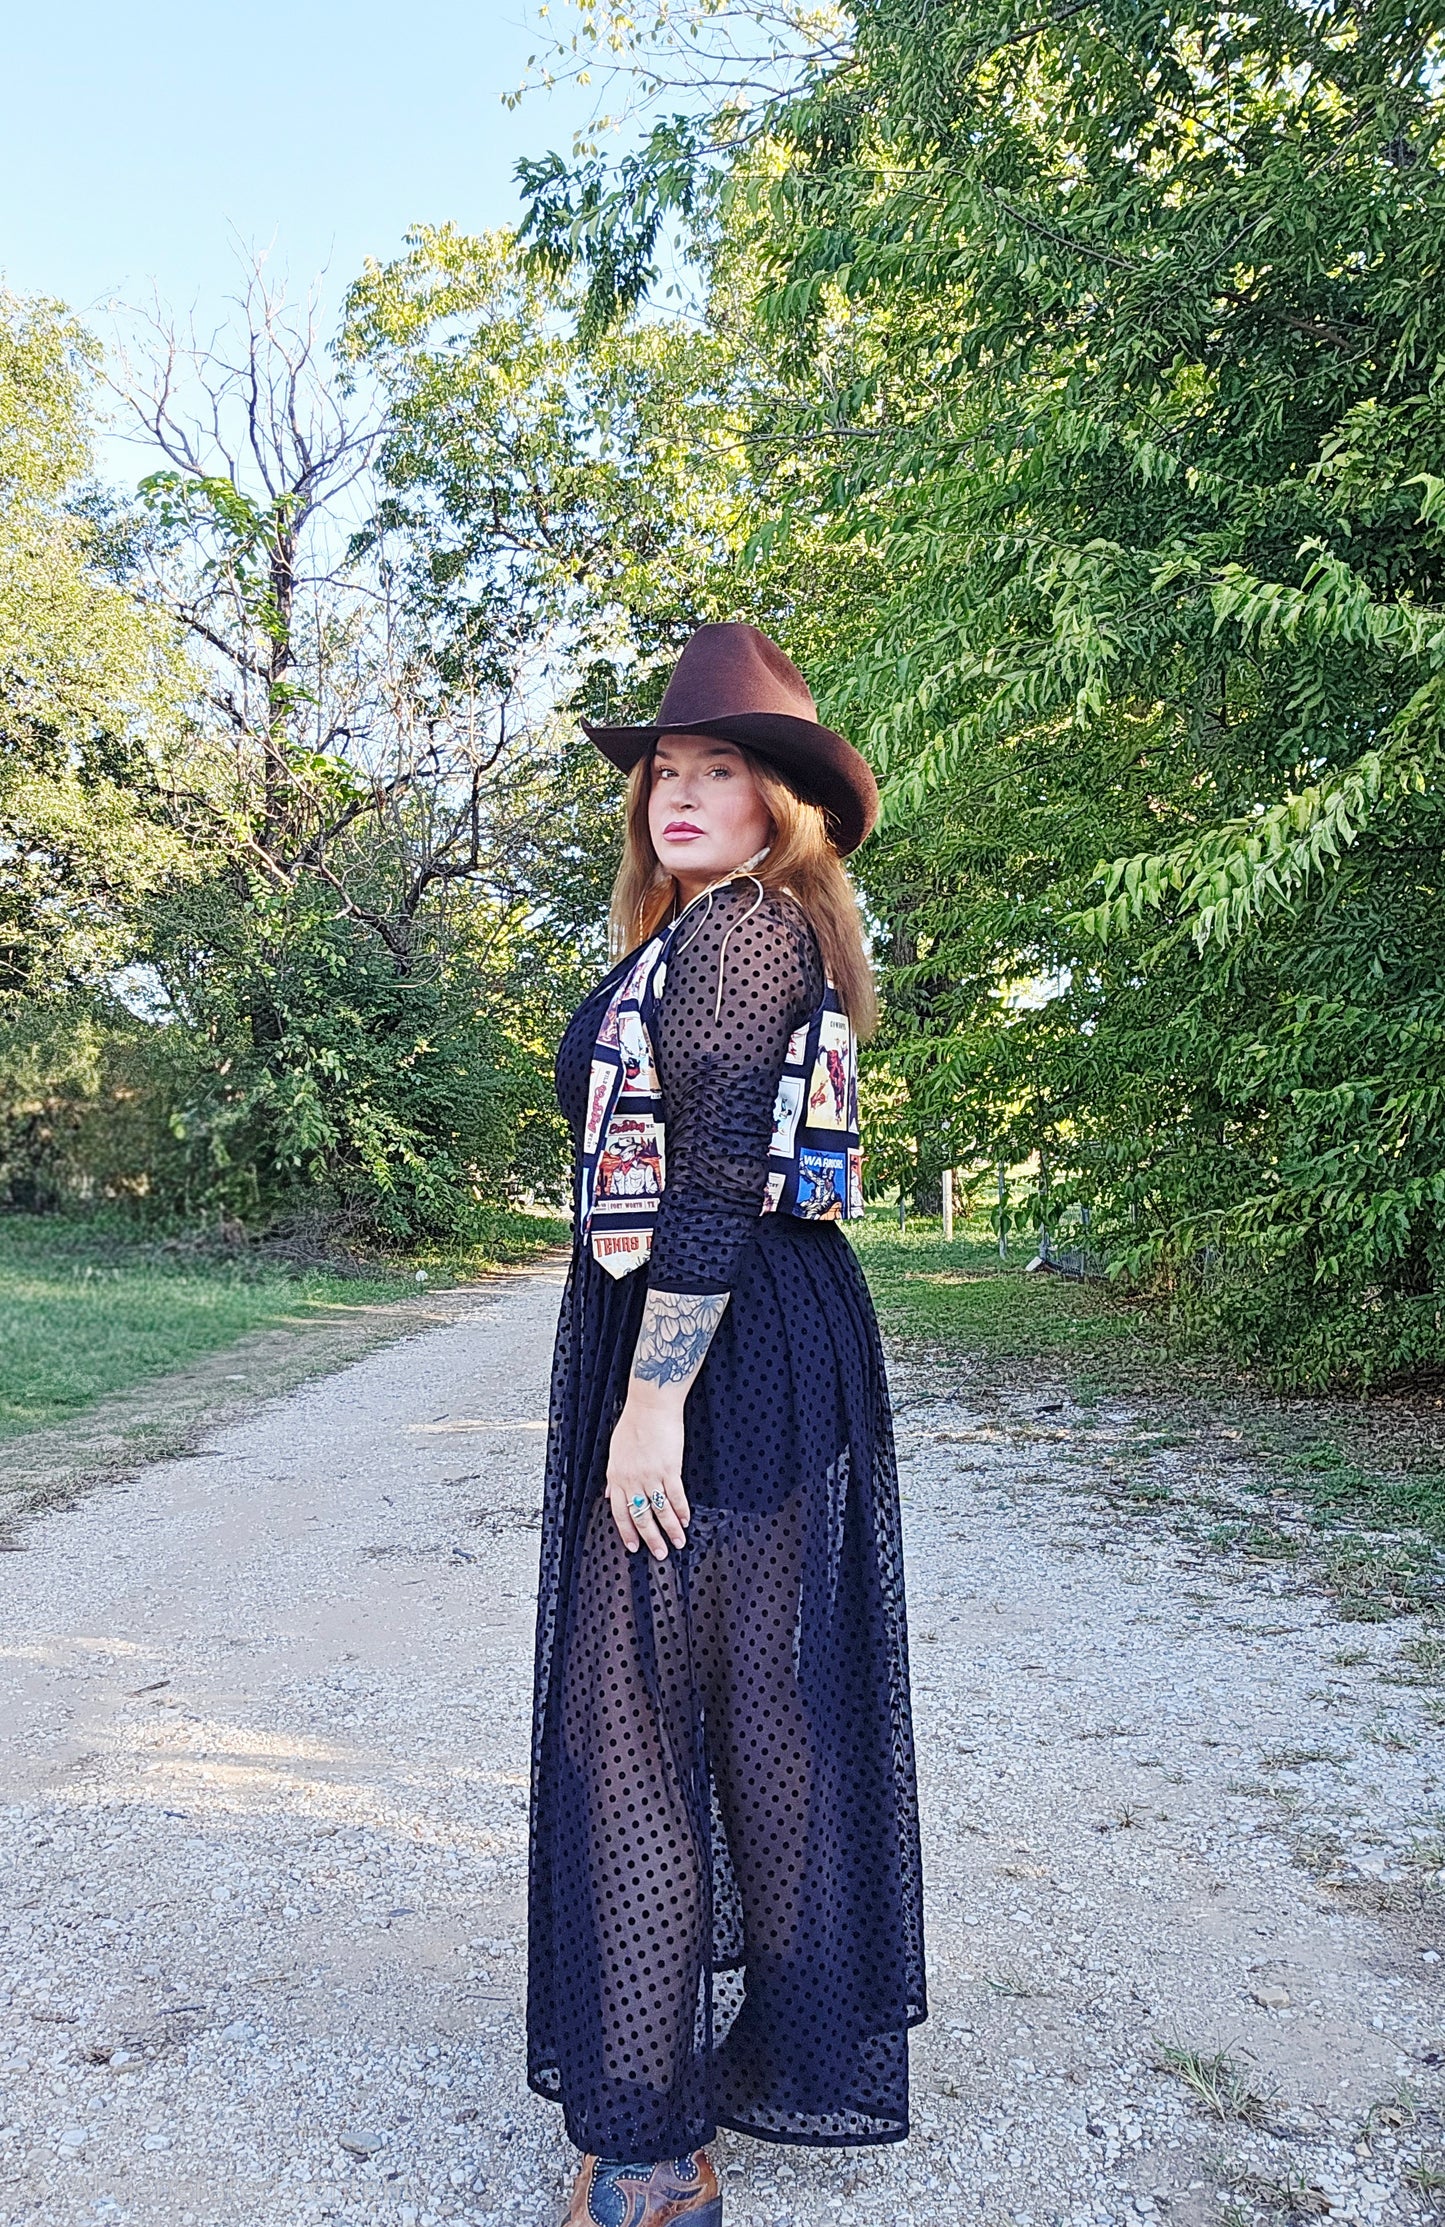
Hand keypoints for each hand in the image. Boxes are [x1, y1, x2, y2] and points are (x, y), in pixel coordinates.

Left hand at [606, 1386, 690, 1559]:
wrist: (650, 1406)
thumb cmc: (633, 1424)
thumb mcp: (615, 1451)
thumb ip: (614, 1476)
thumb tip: (609, 1493)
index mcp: (616, 1476)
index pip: (619, 1512)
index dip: (627, 1532)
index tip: (634, 1546)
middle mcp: (632, 1479)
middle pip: (641, 1517)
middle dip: (651, 1539)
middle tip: (660, 1554)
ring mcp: (651, 1476)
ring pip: (660, 1511)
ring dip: (670, 1530)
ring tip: (678, 1543)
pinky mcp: (670, 1469)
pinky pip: (676, 1496)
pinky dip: (681, 1511)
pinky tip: (686, 1521)